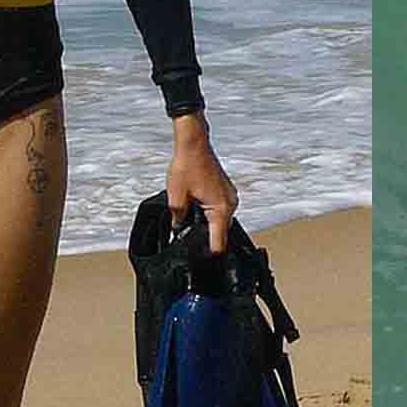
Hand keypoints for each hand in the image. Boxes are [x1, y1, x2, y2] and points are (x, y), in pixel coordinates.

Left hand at [165, 112, 238, 255]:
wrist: (194, 143)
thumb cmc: (187, 166)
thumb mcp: (176, 197)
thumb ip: (178, 218)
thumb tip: (178, 231)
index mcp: (221, 209)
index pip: (219, 242)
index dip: (209, 254)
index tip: (200, 263)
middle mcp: (230, 204)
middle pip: (220, 232)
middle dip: (204, 237)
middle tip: (187, 241)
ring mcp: (229, 196)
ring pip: (219, 220)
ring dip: (205, 223)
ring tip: (188, 222)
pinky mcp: (225, 190)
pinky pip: (219, 209)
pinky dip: (208, 213)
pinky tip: (193, 209)